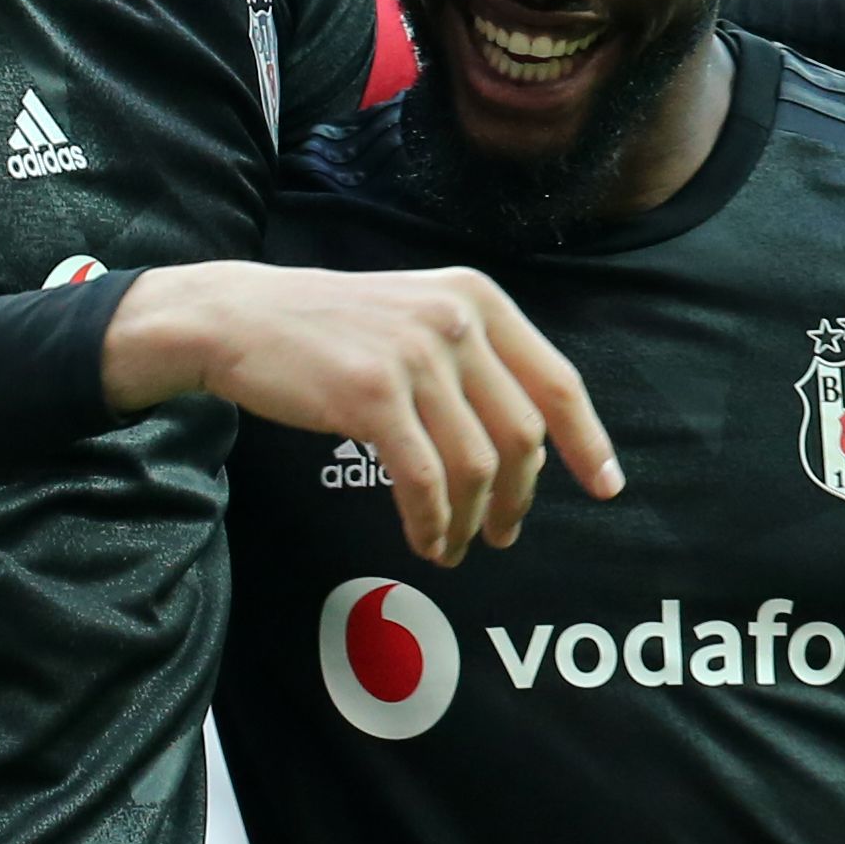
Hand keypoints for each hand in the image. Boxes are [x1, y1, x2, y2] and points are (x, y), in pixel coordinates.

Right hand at [106, 260, 616, 565]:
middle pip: (521, 434)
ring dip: (472, 520)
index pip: (557, 380)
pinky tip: (426, 539)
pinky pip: (425, 480)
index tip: (607, 487)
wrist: (238, 317)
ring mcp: (415, 356)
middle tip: (507, 534)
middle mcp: (455, 320)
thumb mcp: (416, 315)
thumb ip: (472, 358)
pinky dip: (432, 521)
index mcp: (476, 297)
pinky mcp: (372, 395)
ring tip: (455, 546)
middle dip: (520, 497)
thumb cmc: (329, 329)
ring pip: (476, 465)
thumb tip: (526, 438)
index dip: (588, 441)